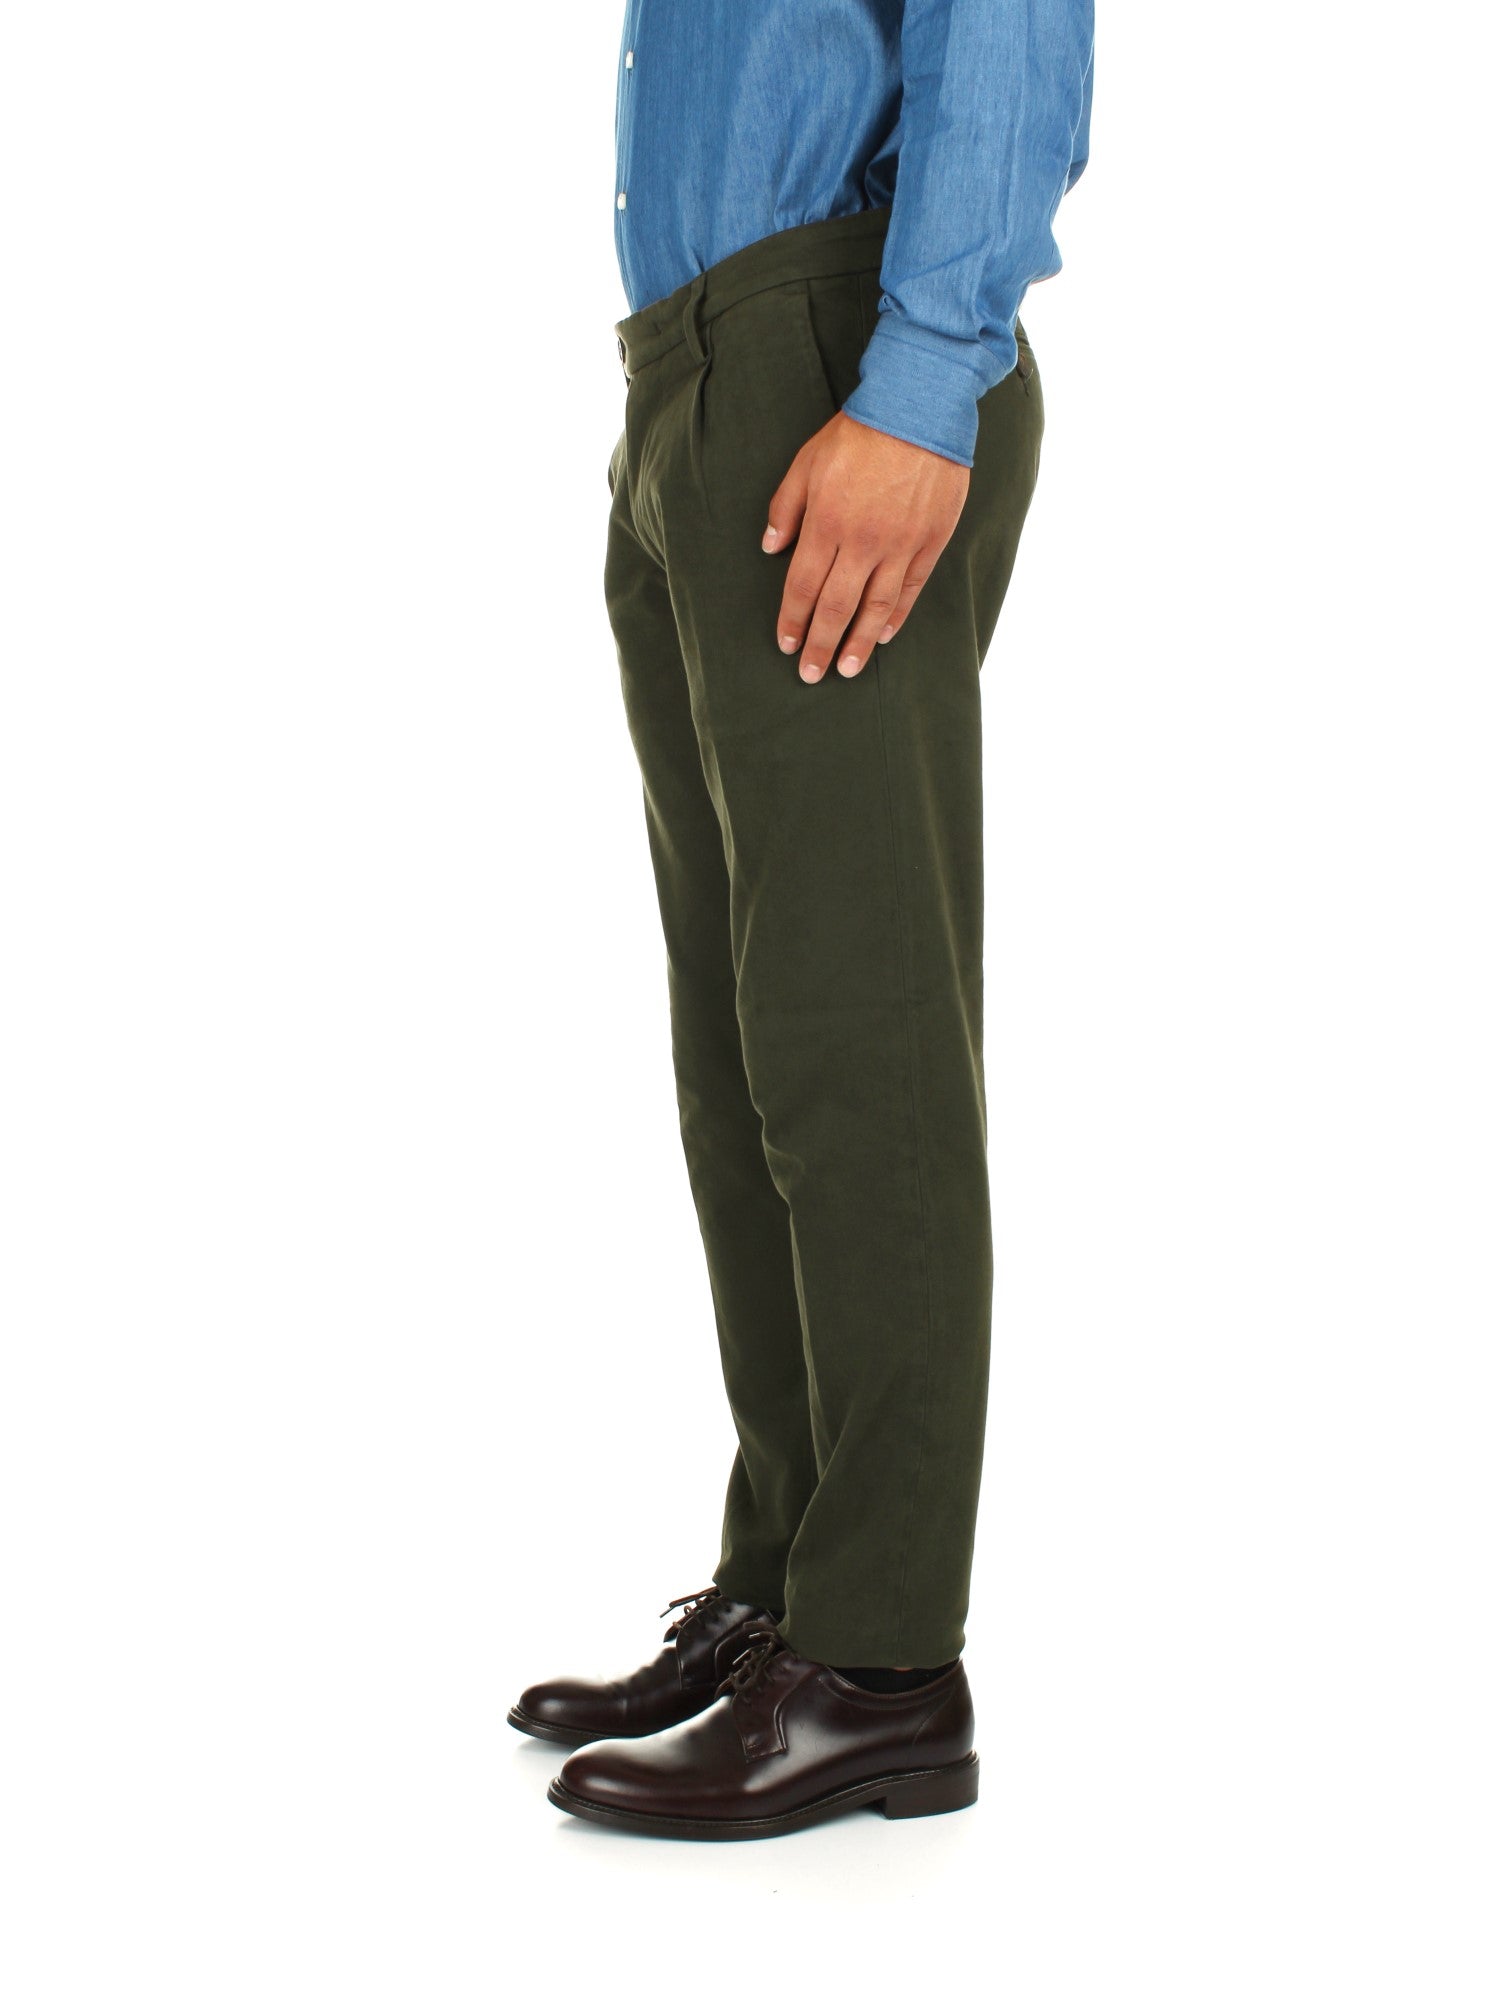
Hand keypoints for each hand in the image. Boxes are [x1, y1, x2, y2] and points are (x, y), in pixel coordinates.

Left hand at [762, 412, 968, 682]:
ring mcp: (900, 544)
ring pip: (875, 607)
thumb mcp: (807, 462)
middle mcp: (863, 541)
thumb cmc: (858, 433)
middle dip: (821, 644)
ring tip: (848, 669)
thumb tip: (770, 547)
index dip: (792, 620)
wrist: (919, 408)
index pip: (803, 586)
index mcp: (827, 523)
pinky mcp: (930, 540)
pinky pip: (910, 588)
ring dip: (858, 643)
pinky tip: (883, 636)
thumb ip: (786, 508)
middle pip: (836, 607)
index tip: (785, 644)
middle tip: (811, 674)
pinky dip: (896, 616)